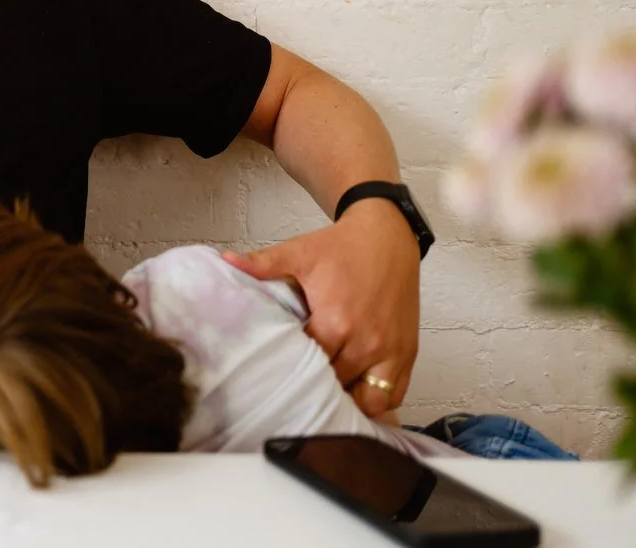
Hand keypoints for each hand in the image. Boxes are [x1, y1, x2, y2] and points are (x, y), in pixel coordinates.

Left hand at [222, 199, 420, 416]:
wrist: (387, 236)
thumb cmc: (342, 246)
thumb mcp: (300, 251)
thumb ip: (263, 264)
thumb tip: (226, 262)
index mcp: (336, 322)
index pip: (308, 365)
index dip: (291, 369)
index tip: (277, 368)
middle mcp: (366, 343)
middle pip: (335, 385)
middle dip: (316, 386)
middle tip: (298, 383)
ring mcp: (391, 351)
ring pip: (368, 400)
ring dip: (349, 398)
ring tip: (329, 390)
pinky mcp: (408, 352)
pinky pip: (394, 393)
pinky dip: (378, 399)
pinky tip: (357, 391)